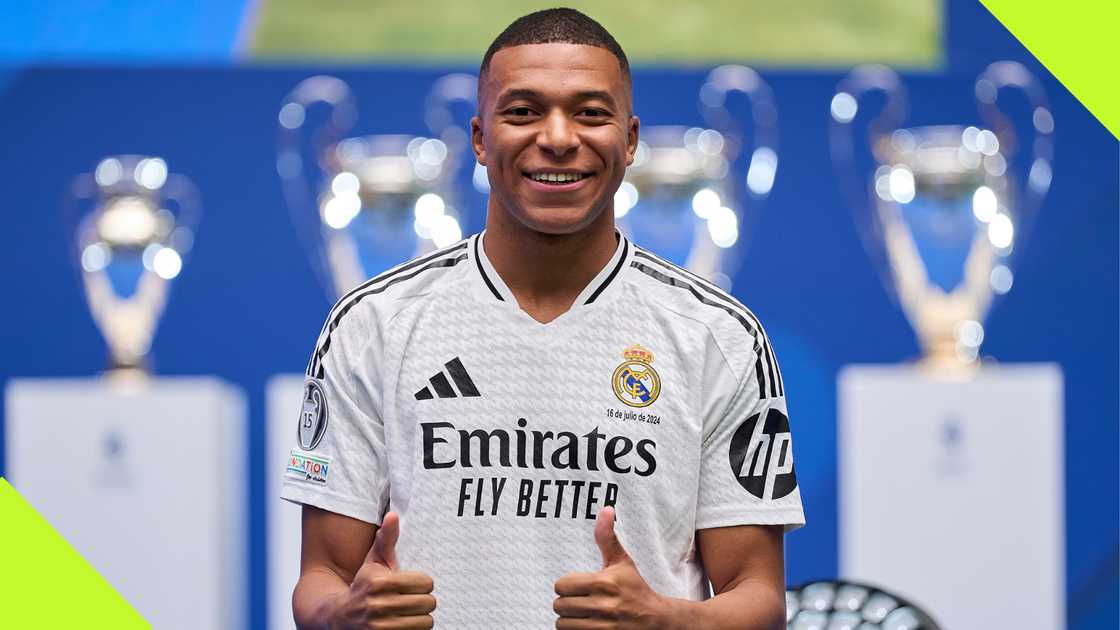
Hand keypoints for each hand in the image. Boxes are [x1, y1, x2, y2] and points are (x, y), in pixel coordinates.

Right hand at [328, 512, 435, 628]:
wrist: (339, 617)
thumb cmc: (363, 585)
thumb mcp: (373, 562)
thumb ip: (386, 539)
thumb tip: (393, 515)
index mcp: (379, 583)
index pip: (425, 583)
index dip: (423, 583)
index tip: (415, 584)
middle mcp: (379, 605)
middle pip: (428, 603)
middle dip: (424, 601)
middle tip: (414, 599)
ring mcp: (381, 627)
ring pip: (426, 622)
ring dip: (421, 617)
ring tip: (411, 612)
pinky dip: (415, 629)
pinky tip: (404, 623)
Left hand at [553, 506, 670, 628]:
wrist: (657, 620)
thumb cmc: (636, 589)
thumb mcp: (622, 562)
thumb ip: (607, 537)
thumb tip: (606, 509)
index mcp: (603, 583)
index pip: (561, 585)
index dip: (566, 585)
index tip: (576, 586)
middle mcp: (602, 606)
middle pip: (559, 605)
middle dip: (566, 602)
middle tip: (579, 600)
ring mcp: (602, 627)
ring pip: (562, 624)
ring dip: (569, 619)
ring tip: (582, 613)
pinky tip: (586, 623)